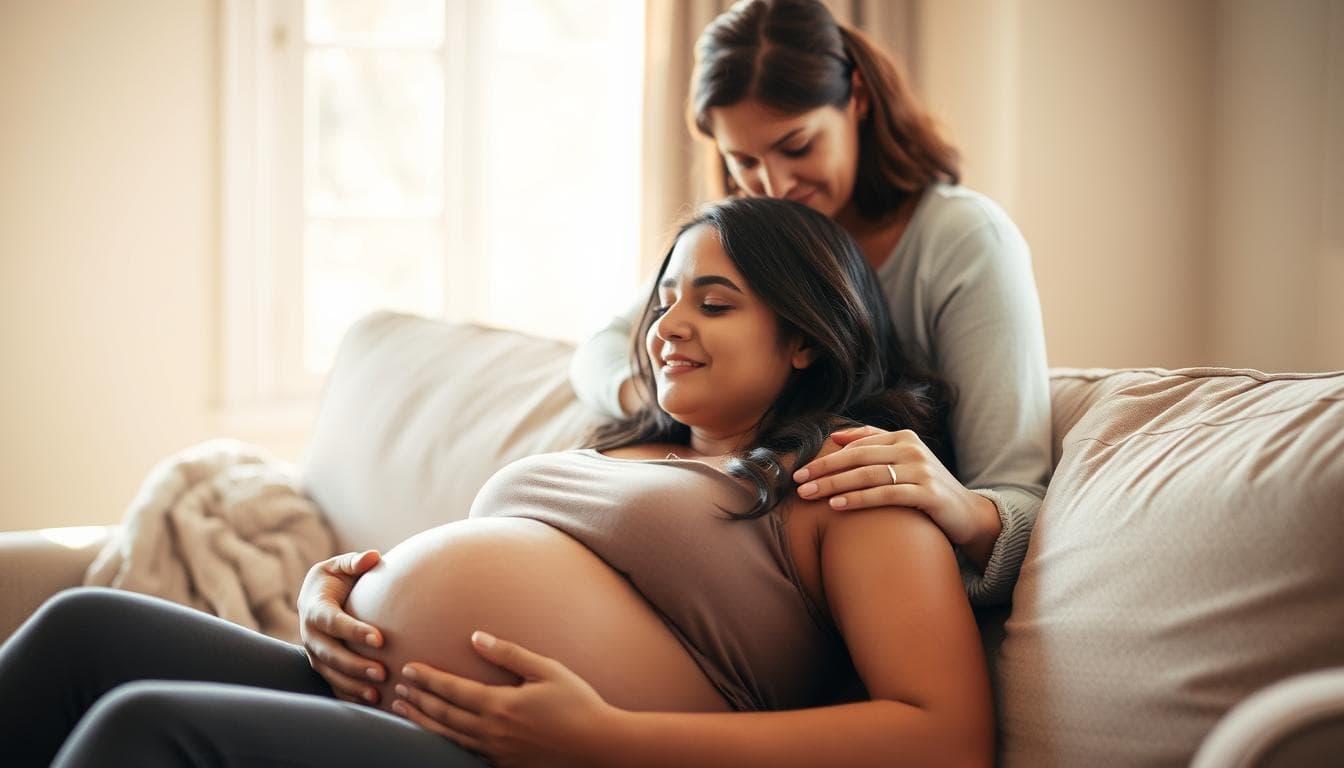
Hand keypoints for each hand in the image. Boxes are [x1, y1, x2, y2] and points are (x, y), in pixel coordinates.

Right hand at [297, 550, 386, 703]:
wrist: (316, 597)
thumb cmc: (335, 579)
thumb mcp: (340, 566)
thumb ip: (355, 563)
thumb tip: (372, 556)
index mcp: (315, 608)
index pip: (334, 622)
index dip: (354, 631)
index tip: (380, 638)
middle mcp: (310, 635)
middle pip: (330, 654)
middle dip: (355, 665)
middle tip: (382, 672)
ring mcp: (314, 653)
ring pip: (330, 673)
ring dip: (352, 685)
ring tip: (376, 693)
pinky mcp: (321, 666)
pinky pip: (332, 685)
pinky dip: (348, 695)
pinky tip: (369, 702)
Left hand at [392, 632, 615, 767]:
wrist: (599, 745)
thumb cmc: (577, 702)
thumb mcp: (547, 669)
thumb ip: (509, 653)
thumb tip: (477, 637)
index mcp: (500, 705)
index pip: (452, 690)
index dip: (428, 679)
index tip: (409, 669)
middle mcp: (492, 731)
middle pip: (443, 716)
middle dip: (418, 701)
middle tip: (398, 689)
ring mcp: (496, 752)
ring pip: (449, 738)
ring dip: (424, 723)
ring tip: (406, 711)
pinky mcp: (505, 765)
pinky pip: (467, 754)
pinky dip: (446, 743)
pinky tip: (440, 736)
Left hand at [793, 426, 1000, 564]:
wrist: (967, 513)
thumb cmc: (927, 487)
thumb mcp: (904, 460)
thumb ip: (874, 444)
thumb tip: (836, 437)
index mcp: (904, 438)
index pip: (857, 445)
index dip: (826, 457)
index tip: (800, 470)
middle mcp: (912, 449)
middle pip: (858, 458)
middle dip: (824, 470)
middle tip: (797, 482)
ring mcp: (921, 470)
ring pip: (867, 475)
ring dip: (834, 484)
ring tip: (809, 495)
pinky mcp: (928, 493)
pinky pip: (885, 494)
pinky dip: (858, 499)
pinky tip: (837, 505)